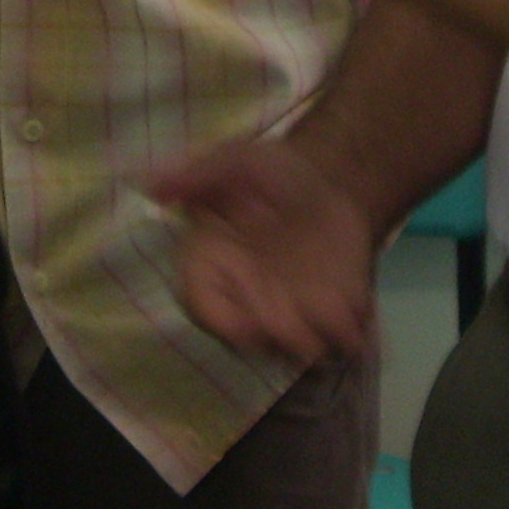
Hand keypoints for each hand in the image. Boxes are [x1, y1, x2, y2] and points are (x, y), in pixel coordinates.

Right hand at [149, 136, 380, 366]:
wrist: (332, 183)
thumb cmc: (274, 175)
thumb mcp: (237, 160)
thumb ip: (198, 173)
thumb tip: (150, 185)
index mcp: (215, 265)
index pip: (204, 306)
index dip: (224, 322)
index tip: (249, 326)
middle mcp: (247, 299)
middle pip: (254, 338)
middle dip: (279, 336)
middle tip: (301, 329)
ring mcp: (290, 314)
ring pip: (297, 347)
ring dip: (316, 340)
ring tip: (335, 316)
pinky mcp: (331, 317)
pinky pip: (338, 340)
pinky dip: (349, 333)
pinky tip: (358, 311)